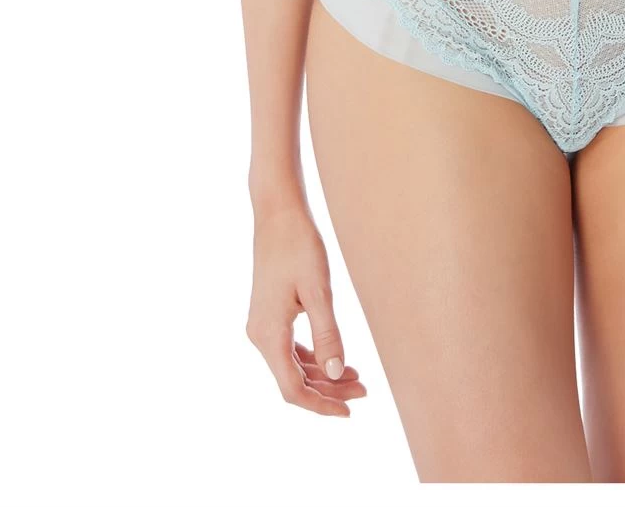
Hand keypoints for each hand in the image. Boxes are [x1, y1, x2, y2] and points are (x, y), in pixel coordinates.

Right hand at [246, 202, 366, 416]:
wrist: (278, 214)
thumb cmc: (299, 246)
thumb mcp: (318, 291)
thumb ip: (327, 334)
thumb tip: (337, 372)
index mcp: (268, 335)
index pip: (292, 389)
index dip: (321, 404)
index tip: (349, 411)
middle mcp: (260, 336)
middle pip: (293, 380)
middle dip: (328, 390)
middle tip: (364, 391)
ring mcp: (262, 326)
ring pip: (292, 365)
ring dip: (322, 374)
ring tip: (357, 376)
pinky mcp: (269, 315)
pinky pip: (290, 349)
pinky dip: (313, 358)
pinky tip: (335, 358)